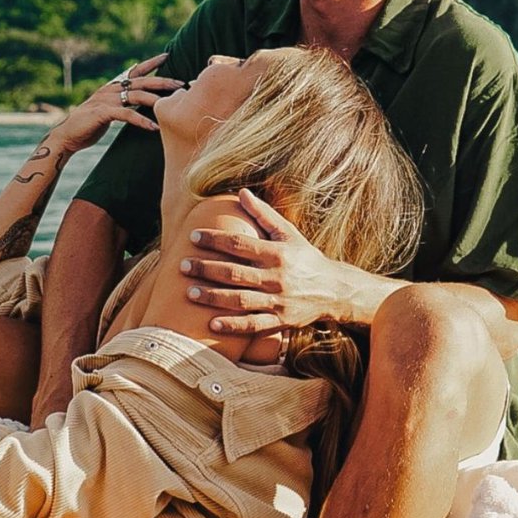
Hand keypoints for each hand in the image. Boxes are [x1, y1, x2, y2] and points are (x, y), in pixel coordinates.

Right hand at [49, 53, 183, 155]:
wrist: (67, 136)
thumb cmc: (89, 125)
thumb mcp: (108, 111)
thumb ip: (122, 104)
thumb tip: (139, 104)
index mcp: (112, 87)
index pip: (134, 71)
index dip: (150, 63)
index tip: (166, 56)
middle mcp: (110, 89)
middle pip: (141, 81)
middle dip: (162, 81)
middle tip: (180, 83)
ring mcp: (106, 100)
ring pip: (136, 96)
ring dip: (155, 100)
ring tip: (171, 105)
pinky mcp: (103, 113)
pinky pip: (127, 114)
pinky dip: (141, 120)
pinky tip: (154, 127)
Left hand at [181, 189, 366, 332]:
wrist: (335, 290)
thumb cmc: (306, 258)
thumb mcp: (289, 233)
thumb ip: (263, 214)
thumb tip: (241, 192)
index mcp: (277, 252)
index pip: (240, 243)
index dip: (215, 239)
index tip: (193, 236)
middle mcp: (276, 276)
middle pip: (235, 273)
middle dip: (206, 268)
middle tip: (182, 265)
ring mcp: (278, 301)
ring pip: (240, 300)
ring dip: (213, 297)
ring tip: (189, 293)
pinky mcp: (281, 321)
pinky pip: (254, 325)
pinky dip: (233, 326)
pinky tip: (212, 324)